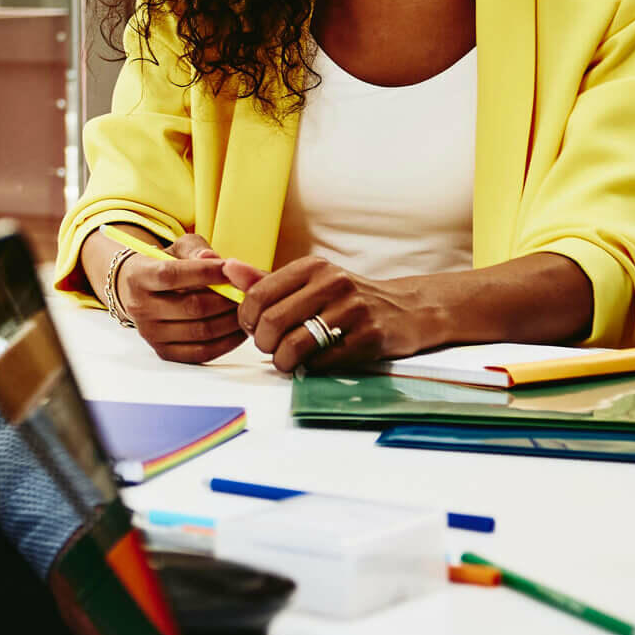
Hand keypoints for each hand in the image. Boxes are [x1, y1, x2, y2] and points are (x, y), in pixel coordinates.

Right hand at [98, 230, 254, 364]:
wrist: (141, 292)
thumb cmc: (165, 267)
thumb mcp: (176, 249)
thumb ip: (195, 250)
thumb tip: (211, 258)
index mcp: (137, 277)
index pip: (171, 275)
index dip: (205, 272)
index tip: (231, 269)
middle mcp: (139, 308)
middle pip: (192, 307)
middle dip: (227, 298)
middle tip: (248, 291)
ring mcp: (151, 334)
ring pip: (201, 331)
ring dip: (232, 320)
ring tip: (246, 308)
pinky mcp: (164, 352)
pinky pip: (203, 352)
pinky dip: (227, 342)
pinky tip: (238, 328)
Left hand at [239, 258, 439, 373]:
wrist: (408, 311)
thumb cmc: (347, 298)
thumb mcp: (310, 282)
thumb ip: (267, 280)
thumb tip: (226, 269)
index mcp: (312, 267)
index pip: (258, 295)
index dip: (247, 319)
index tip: (253, 329)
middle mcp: (333, 283)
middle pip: (272, 322)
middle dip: (263, 343)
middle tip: (269, 349)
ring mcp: (353, 310)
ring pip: (294, 344)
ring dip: (283, 361)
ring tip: (287, 361)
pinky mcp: (370, 337)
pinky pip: (322, 361)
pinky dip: (310, 367)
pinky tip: (313, 363)